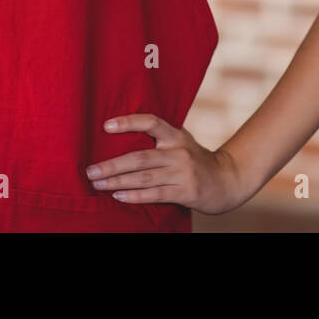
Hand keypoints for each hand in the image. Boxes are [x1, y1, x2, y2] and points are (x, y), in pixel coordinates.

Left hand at [85, 114, 254, 215]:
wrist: (227, 180)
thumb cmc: (196, 161)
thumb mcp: (181, 143)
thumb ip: (160, 141)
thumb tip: (122, 140)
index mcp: (176, 135)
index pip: (150, 122)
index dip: (128, 122)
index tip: (106, 126)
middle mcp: (179, 151)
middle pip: (140, 156)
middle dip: (112, 164)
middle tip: (90, 170)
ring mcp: (183, 171)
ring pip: (144, 177)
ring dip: (118, 181)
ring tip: (98, 183)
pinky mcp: (186, 191)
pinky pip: (155, 193)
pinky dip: (135, 195)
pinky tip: (119, 196)